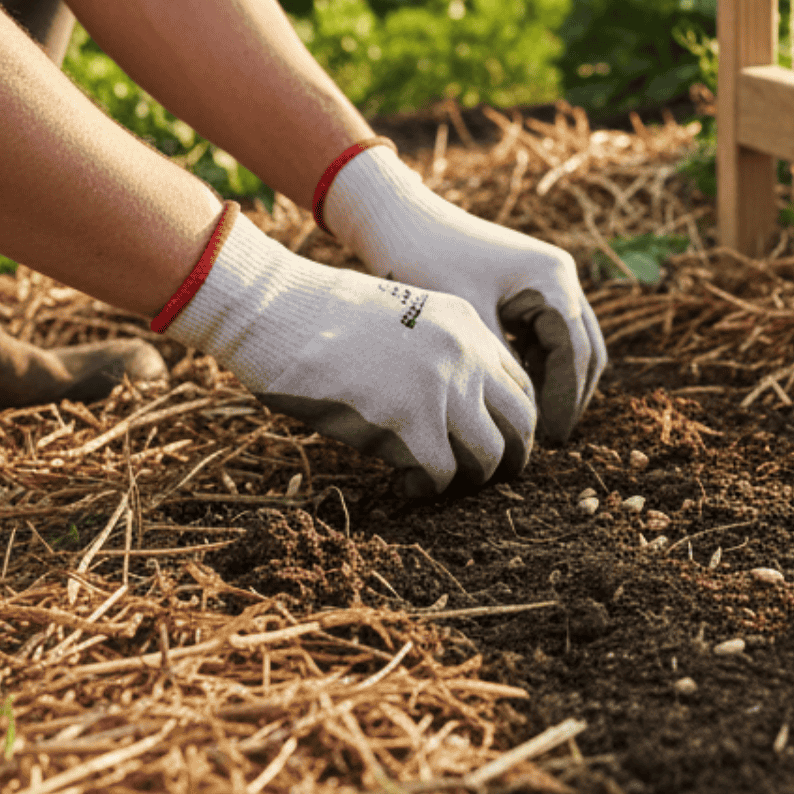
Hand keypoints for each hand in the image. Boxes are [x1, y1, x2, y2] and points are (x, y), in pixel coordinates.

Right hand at [159, 206, 536, 496]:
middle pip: (520, 424)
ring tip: (436, 480)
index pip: (520, 385)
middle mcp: (467, 353)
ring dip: (466, 479)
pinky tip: (403, 482)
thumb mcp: (401, 320)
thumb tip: (455, 412)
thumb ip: (437, 357)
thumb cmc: (320, 318)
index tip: (490, 444)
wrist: (273, 306)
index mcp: (467, 325)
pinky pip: (441, 474)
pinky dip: (425, 488)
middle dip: (507, 459)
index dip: (511, 423)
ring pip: (489, 455)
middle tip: (477, 478)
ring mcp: (442, 385)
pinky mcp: (408, 419)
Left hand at [321, 144, 606, 446]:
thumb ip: (499, 368)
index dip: (564, 401)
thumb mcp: (464, 322)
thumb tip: (520, 420)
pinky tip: (515, 393)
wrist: (397, 218)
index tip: (546, 441)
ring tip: (532, 424)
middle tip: (548, 441)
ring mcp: (548, 279)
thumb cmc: (423, 262)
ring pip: (571, 345)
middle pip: (586, 350)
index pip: (574, 353)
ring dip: (558, 383)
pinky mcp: (529, 286)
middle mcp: (560, 276)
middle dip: (570, 397)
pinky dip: (541, 365)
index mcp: (551, 279)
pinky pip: (549, 335)